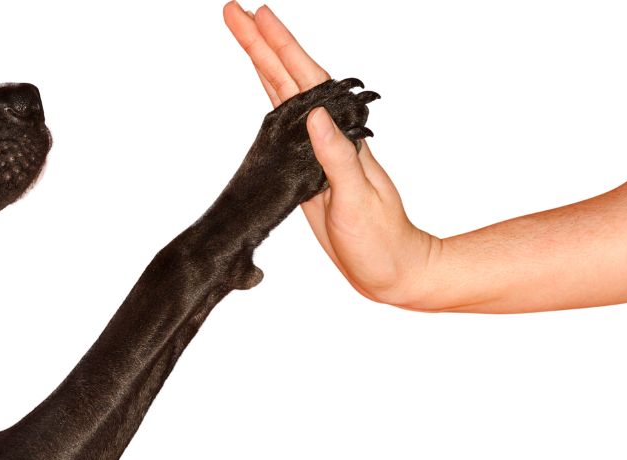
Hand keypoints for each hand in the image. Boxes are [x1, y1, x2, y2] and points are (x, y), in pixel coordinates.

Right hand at [222, 2, 436, 305]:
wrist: (393, 268)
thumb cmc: (382, 240)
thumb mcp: (359, 201)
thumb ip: (337, 159)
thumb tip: (315, 117)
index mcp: (340, 136)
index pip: (306, 81)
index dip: (281, 48)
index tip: (259, 17)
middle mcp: (326, 135)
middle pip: (287, 77)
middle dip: (261, 42)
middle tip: (234, 10)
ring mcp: (314, 149)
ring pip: (281, 93)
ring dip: (262, 61)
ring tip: (242, 32)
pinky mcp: (304, 169)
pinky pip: (280, 123)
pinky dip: (268, 96)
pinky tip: (261, 84)